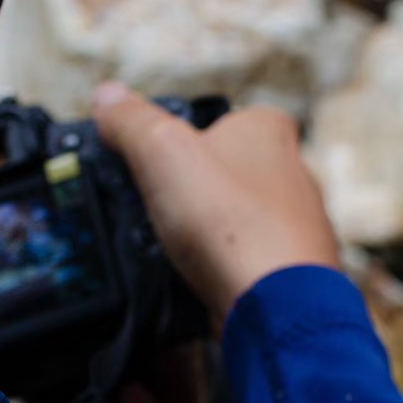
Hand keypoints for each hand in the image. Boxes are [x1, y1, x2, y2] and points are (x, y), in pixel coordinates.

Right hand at [92, 84, 341, 324]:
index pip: (224, 117)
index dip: (187, 136)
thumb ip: (132, 121)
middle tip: (158, 204)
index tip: (156, 157)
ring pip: (237, 220)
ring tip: (175, 246)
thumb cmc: (232, 221)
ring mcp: (296, 227)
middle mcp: (293, 174)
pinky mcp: (289, 272)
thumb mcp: (162, 151)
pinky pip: (244, 262)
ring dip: (206, 233)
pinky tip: (199, 277)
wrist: (276, 304)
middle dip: (195, 190)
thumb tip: (107, 97)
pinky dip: (220, 269)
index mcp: (268, 131)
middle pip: (229, 171)